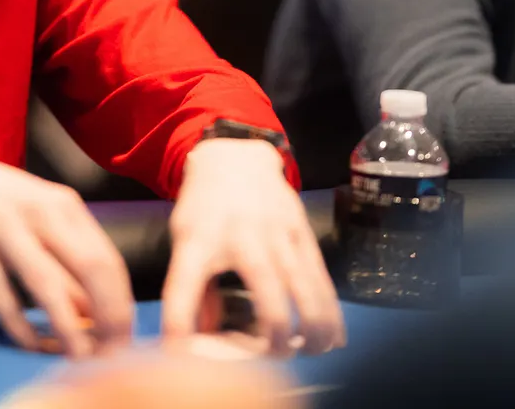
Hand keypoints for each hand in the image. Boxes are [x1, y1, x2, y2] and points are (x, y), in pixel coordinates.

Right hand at [0, 137, 134, 357]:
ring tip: (81, 358)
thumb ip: (64, 254)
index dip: (122, 302)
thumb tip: (90, 311)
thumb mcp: (37, 213)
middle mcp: (41, 213)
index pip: (108, 259)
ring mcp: (6, 229)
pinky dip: (20, 327)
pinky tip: (31, 345)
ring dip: (68, 328)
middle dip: (108, 315)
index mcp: (64, 204)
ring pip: (48, 286)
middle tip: (113, 351)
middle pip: (91, 269)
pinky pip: (2, 297)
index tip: (125, 334)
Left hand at [160, 139, 344, 355]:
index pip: (184, 285)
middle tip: (278, 356)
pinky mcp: (301, 230)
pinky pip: (320, 274)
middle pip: (264, 286)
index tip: (181, 355)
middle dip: (276, 330)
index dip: (180, 324)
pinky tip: (334, 336)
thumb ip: (193, 290)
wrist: (235, 157)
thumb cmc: (203, 207)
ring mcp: (276, 230)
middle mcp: (239, 234)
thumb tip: (201, 341)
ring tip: (314, 351)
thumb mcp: (184, 240)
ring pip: (303, 282)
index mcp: (198, 240)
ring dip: (314, 323)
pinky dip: (330, 308)